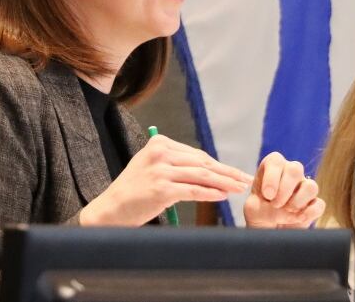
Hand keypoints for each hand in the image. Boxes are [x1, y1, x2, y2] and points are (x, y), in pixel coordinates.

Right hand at [80, 134, 252, 225]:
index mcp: (159, 144)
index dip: (218, 164)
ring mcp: (160, 170)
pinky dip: (210, 193)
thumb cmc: (132, 192)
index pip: (196, 154)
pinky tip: (222, 196)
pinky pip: (193, 190)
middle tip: (244, 179)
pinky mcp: (161, 188)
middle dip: (227, 172)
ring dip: (224, 183)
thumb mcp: (151, 167)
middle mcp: (160, 153)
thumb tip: (209, 168)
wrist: (109, 209)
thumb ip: (175, 163)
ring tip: (239, 188)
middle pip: (202, 162)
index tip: (234, 172)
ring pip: (202, 175)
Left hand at [244, 152, 324, 228]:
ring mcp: (304, 188)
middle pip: (295, 168)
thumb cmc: (259, 214)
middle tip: (275, 204)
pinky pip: (319, 204)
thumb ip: (257, 204)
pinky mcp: (314, 204)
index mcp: (272, 169)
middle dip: (284, 189)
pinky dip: (309, 213)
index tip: (267, 195)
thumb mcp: (251, 208)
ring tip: (286, 211)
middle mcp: (290, 174)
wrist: (269, 230)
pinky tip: (298, 218)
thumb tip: (276, 209)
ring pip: (311, 186)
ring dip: (297, 201)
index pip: (276, 160)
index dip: (272, 176)